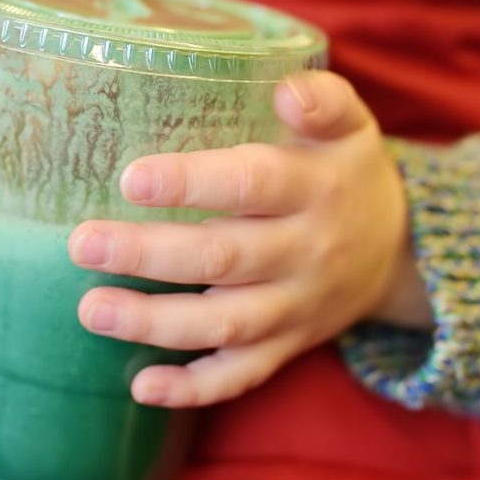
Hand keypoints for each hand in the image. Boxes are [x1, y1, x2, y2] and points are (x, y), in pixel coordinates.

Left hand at [68, 71, 431, 408]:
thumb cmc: (346, 170)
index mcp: (314, 188)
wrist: (398, 249)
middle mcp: (304, 253)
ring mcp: (295, 307)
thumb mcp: (351, 124)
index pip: (251, 185)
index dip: (192, 184)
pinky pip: (243, 375)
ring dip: (154, 323)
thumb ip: (321, 100)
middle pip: (223, 259)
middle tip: (82, 244)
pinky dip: (194, 389)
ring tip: (91, 309)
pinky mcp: (287, 345)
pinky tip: (141, 386)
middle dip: (148, 254)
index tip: (131, 179)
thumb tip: (285, 89)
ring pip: (223, 325)